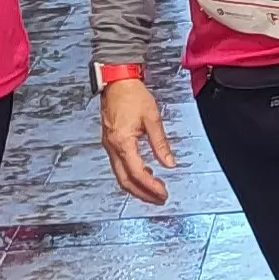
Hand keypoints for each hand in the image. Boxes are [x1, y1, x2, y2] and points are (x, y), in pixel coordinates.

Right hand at [99, 79, 178, 204]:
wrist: (117, 81)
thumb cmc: (132, 94)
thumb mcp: (152, 118)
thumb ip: (161, 144)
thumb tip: (169, 163)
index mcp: (122, 142)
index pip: (137, 173)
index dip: (151, 187)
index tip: (163, 193)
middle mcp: (112, 147)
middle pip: (125, 181)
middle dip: (143, 194)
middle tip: (159, 198)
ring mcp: (108, 145)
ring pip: (120, 175)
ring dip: (137, 186)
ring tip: (154, 190)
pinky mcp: (109, 142)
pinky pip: (118, 165)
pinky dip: (131, 174)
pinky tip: (144, 172)